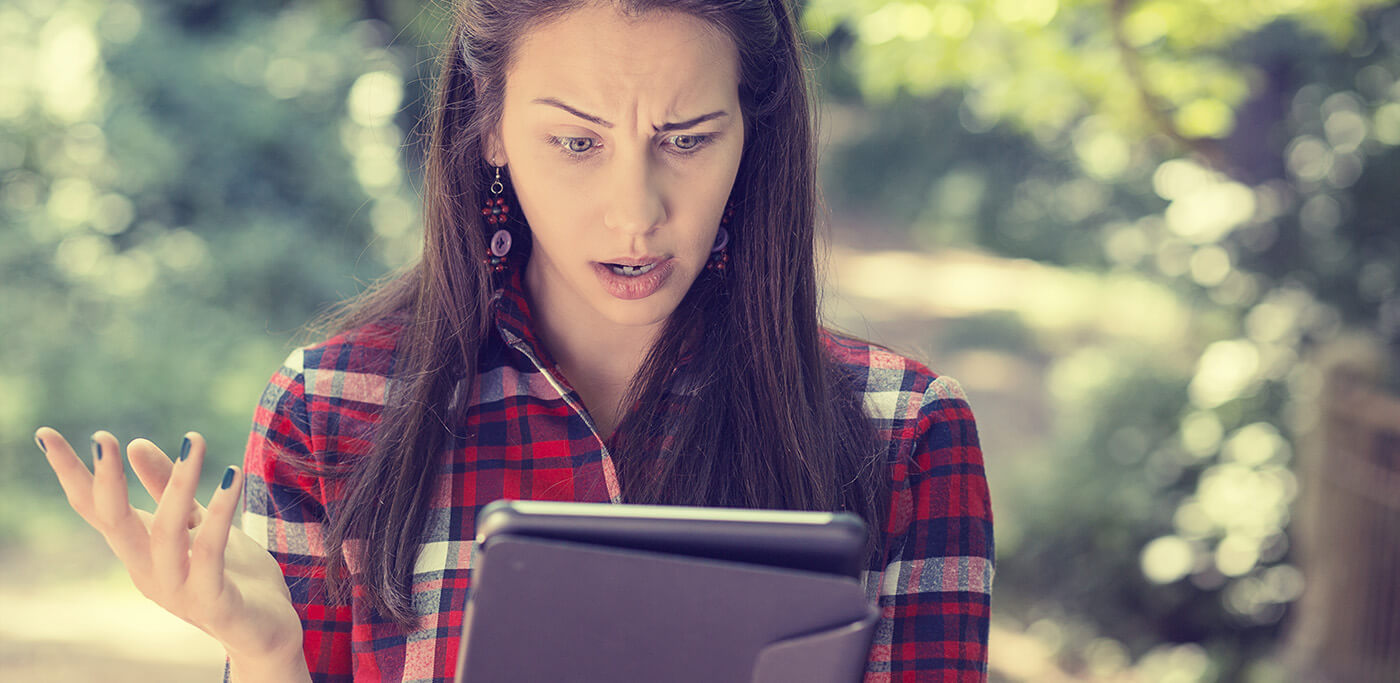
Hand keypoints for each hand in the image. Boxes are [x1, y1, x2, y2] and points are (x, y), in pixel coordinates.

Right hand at [34, 428, 304, 663]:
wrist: (265, 630)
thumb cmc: (230, 573)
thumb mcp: (198, 522)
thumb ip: (168, 488)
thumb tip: (135, 443)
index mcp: (139, 552)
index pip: (96, 510)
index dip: (72, 474)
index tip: (45, 434)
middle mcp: (148, 572)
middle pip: (115, 523)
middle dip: (107, 481)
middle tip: (103, 438)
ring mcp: (178, 590)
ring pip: (166, 532)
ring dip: (180, 483)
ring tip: (194, 439)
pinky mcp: (213, 602)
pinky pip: (211, 552)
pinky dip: (221, 512)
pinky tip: (231, 476)